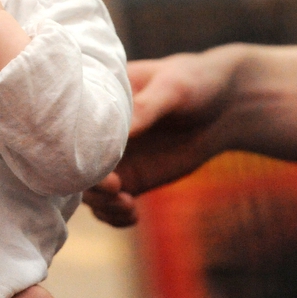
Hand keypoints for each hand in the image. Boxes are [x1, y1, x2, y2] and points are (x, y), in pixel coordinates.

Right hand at [82, 43, 296, 227]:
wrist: (227, 105)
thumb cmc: (196, 81)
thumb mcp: (173, 87)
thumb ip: (146, 108)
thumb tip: (120, 130)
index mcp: (98, 99)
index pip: (69, 126)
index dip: (73, 149)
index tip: (98, 165)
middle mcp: (99, 132)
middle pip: (74, 165)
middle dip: (89, 184)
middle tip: (117, 189)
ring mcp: (115, 158)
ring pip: (90, 191)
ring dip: (102, 205)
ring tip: (128, 206)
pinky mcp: (134, 179)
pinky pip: (111, 205)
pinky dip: (115, 216)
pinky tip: (132, 214)